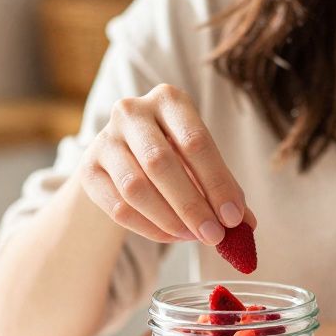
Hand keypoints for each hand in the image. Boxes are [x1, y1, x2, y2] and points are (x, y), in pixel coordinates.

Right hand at [79, 84, 253, 245]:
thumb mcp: (201, 163)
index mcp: (169, 99)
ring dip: (168, 219)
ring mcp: (105, 139)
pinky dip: (149, 228)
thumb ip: (223, 189)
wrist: (123, 158)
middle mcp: (132, 111)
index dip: (217, 183)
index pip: (196, 142)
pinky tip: (171, 236)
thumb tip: (247, 226)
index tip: (233, 218)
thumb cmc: (175, 156)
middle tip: (214, 236)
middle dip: (192, 205)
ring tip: (192, 236)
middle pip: (161, 163)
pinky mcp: (88, 170)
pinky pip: (119, 207)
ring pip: (135, 187)